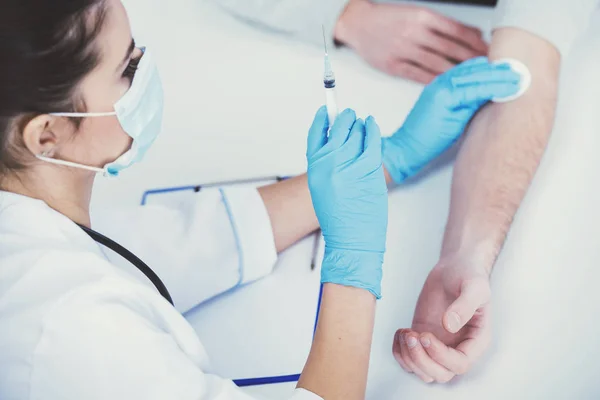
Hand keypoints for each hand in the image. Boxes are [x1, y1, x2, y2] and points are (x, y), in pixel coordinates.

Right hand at [307, 107, 387, 297]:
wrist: (351, 241)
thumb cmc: (340, 218)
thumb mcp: (323, 189)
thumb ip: (328, 165)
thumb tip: (340, 140)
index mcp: (314, 169)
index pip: (315, 134)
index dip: (321, 118)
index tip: (326, 109)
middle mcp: (329, 164)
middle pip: (337, 128)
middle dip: (345, 118)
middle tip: (351, 115)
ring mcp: (348, 165)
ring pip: (356, 132)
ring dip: (361, 126)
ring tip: (363, 125)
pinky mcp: (368, 169)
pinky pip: (372, 141)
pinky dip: (373, 130)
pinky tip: (372, 125)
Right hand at [334, 0, 487, 82]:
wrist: (357, 24)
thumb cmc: (388, 19)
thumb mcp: (416, 13)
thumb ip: (443, 25)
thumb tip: (472, 33)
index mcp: (422, 16)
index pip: (456, 30)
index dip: (475, 42)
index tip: (489, 50)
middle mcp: (414, 33)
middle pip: (450, 48)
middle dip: (471, 59)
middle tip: (488, 68)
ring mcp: (403, 50)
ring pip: (436, 63)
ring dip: (457, 72)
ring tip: (472, 79)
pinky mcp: (394, 65)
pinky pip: (419, 75)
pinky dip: (435, 81)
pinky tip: (448, 86)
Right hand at [382, 56, 520, 182]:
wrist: (406, 149)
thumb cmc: (427, 138)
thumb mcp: (452, 116)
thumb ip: (468, 103)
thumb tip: (491, 99)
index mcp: (442, 84)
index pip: (471, 69)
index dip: (493, 69)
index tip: (512, 71)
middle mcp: (441, 81)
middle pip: (476, 68)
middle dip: (500, 69)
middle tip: (523, 70)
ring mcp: (441, 88)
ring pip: (477, 76)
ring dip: (501, 76)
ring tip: (521, 77)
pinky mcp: (443, 98)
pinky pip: (474, 89)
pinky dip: (494, 87)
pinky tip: (509, 88)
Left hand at [393, 261, 491, 382]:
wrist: (455, 268)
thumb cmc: (469, 275)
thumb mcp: (474, 286)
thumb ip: (464, 305)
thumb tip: (449, 325)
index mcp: (476, 340)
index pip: (460, 364)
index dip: (440, 355)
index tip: (425, 335)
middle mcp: (458, 347)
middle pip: (441, 374)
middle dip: (422, 359)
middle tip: (412, 336)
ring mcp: (439, 345)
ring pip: (424, 371)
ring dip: (409, 357)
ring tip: (406, 332)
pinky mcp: (423, 338)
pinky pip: (409, 359)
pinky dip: (400, 352)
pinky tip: (401, 331)